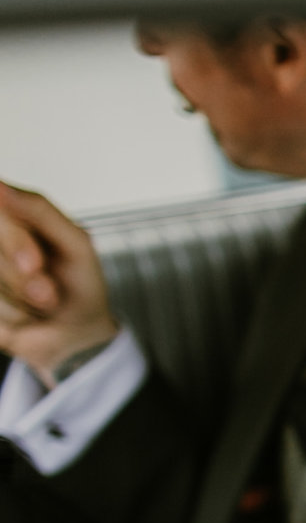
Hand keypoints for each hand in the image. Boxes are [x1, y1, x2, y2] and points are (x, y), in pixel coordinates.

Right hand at [0, 183, 118, 383]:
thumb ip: (40, 211)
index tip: (34, 264)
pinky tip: (26, 314)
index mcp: (13, 215)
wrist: (77, 335)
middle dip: (22, 278)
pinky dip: (12, 315)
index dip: (14, 240)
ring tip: (43, 302)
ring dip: (21, 301)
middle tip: (48, 294)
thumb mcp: (76, 244)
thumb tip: (0, 187)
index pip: (1, 207)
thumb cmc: (80, 284)